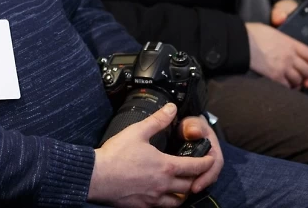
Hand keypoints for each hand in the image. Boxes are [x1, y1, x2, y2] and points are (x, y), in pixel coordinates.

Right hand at [89, 103, 214, 206]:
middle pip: (190, 186)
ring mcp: (154, 197)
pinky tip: (164, 195)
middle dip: (197, 179)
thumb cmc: (116, 155)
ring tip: (184, 186)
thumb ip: (157, 120)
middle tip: (198, 173)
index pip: (195, 167)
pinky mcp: (144, 205)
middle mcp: (164, 185)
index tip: (210, 159)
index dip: (206, 163)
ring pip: (179, 200)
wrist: (97, 176)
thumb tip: (171, 109)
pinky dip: (169, 201)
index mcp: (166, 166)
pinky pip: (163, 207)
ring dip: (184, 193)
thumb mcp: (138, 131)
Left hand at [177, 116, 223, 194]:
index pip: (214, 165)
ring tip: (182, 193)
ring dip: (194, 185)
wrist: (187, 127)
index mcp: (214, 151)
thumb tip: (194, 132)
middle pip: (209, 176)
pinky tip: (179, 189)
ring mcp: (204, 166)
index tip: (195, 186)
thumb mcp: (192, 124)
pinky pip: (194, 178)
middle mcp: (211, 161)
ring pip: (202, 179)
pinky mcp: (196, 170)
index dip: (206, 177)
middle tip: (188, 192)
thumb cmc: (190, 125)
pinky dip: (188, 184)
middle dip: (200, 185)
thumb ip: (193, 126)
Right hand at [245, 22, 307, 87]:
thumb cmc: (252, 33)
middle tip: (299, 72)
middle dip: (304, 72)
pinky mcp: (274, 77)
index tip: (307, 61)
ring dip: (296, 80)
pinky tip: (283, 84)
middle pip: (307, 70)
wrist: (241, 42)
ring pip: (299, 79)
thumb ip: (282, 38)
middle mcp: (290, 56)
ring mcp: (283, 68)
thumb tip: (283, 41)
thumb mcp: (272, 30)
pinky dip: (287, 87)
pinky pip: (287, 86)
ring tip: (291, 79)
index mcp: (290, 43)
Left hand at [270, 0, 307, 88]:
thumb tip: (281, 17)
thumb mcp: (282, 9)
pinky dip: (299, 78)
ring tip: (302, 85)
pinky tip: (294, 84)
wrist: (275, 17)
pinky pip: (301, 72)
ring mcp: (303, 55)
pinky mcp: (295, 60)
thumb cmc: (283, 13)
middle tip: (307, 80)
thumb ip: (281, 12)